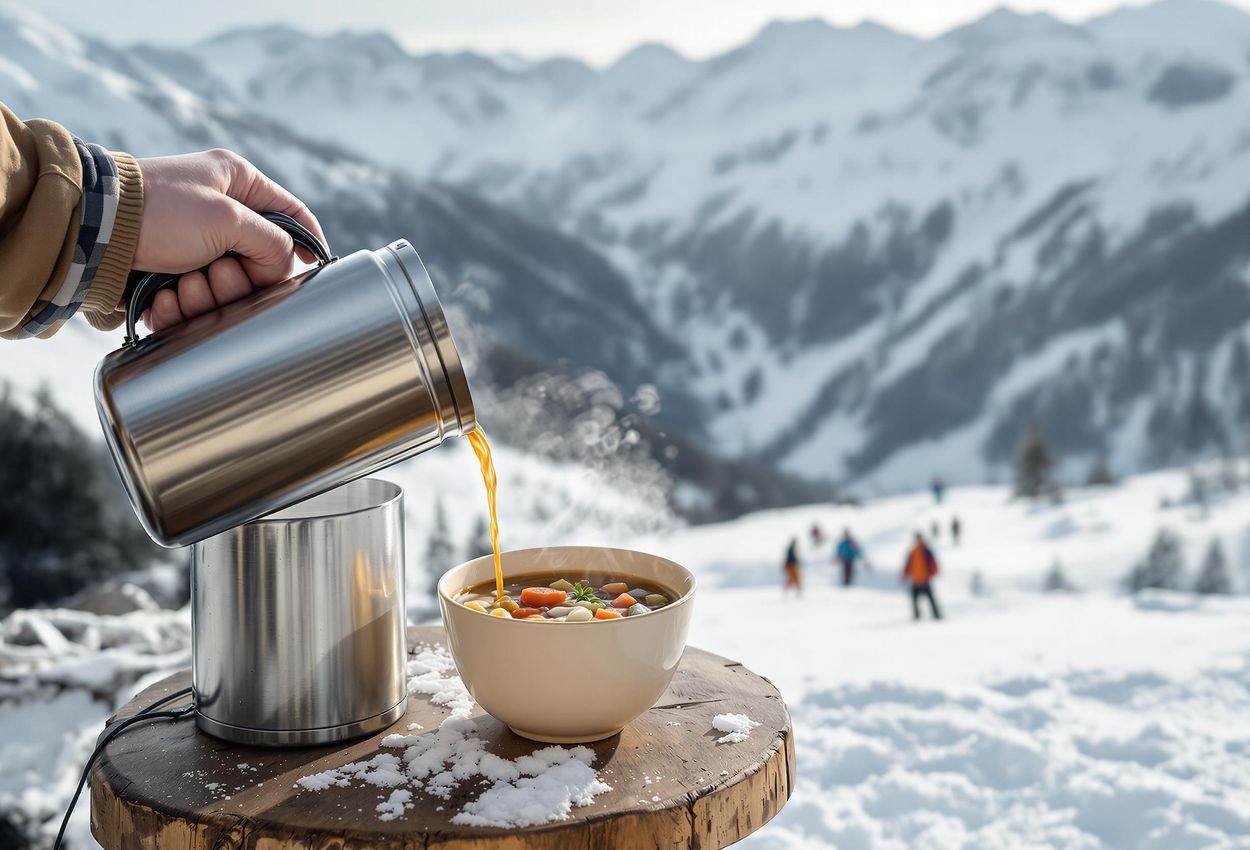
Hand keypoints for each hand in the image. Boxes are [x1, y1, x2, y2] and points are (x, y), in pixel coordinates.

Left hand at [126, 149, 325, 331]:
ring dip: (206, 296)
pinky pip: (191, 302)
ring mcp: (192, 244)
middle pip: (258, 262)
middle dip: (239, 280)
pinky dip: (178, 309)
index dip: (308, 240)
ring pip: (225, 288)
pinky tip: (163, 301)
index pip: (291, 212)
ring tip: (181, 286)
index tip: (315, 266)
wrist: (91, 230)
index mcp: (236, 184)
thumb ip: (272, 241)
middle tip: (216, 273)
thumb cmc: (159, 211)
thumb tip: (285, 265)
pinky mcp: (168, 272)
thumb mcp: (228, 217)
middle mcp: (217, 212)